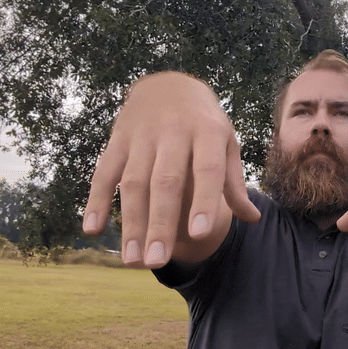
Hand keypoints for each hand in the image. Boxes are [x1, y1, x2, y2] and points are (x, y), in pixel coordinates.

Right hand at [82, 72, 259, 268]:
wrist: (169, 85)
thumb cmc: (205, 123)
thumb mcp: (226, 143)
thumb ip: (234, 183)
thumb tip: (254, 219)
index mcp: (208, 133)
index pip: (208, 170)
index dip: (204, 202)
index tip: (199, 235)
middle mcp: (174, 132)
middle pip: (166, 182)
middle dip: (161, 224)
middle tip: (157, 263)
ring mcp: (142, 136)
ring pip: (133, 183)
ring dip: (131, 223)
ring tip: (132, 260)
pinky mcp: (117, 140)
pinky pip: (104, 172)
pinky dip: (96, 201)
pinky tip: (93, 230)